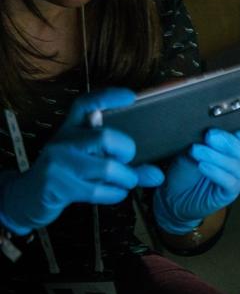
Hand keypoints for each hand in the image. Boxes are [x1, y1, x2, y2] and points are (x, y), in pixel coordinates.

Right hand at [0, 89, 163, 235]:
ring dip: (126, 179)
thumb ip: (125, 165)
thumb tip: (158, 176)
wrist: (28, 197)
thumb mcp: (91, 161)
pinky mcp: (58, 187)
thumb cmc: (68, 173)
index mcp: (70, 128)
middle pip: (105, 137)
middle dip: (126, 150)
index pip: (85, 104)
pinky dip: (115, 194)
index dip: (108, 97)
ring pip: (106, 168)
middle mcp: (63, 142)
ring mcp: (59, 164)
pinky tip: (113, 193)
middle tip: (127, 160)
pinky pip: (98, 190)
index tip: (130, 96)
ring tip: (124, 182)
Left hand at [153, 100, 239, 233]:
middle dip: (224, 139)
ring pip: (233, 162)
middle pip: (238, 145)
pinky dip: (215, 172)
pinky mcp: (232, 191)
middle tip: (209, 134)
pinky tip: (203, 166)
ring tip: (197, 151)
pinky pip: (227, 180)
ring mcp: (238, 174)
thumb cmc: (184, 171)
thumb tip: (206, 128)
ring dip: (214, 156)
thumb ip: (200, 139)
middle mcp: (239, 158)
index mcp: (232, 143)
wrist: (175, 197)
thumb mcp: (189, 149)